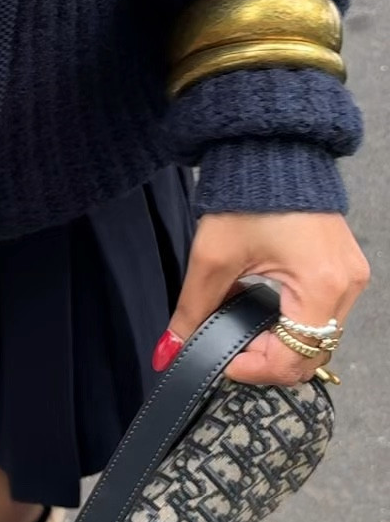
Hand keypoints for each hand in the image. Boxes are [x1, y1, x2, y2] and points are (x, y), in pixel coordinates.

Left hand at [160, 213, 369, 385]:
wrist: (271, 150)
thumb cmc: (248, 196)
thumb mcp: (213, 258)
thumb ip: (192, 312)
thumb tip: (170, 351)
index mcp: (322, 285)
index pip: (293, 360)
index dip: (253, 370)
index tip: (224, 360)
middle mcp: (346, 285)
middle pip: (310, 354)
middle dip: (268, 360)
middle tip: (233, 346)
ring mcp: (351, 276)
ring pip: (318, 338)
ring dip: (281, 342)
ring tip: (245, 322)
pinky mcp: (344, 268)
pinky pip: (323, 315)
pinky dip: (293, 322)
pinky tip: (264, 306)